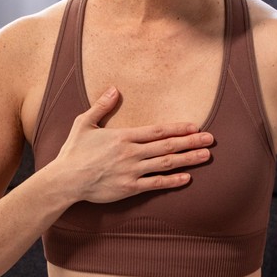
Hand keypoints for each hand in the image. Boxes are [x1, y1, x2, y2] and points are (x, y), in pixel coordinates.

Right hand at [54, 86, 213, 204]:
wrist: (65, 180)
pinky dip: (172, 181)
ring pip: (166, 164)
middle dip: (191, 142)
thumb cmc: (73, 152)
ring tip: (206, 156)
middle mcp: (131, 153)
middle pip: (168, 146)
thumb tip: (114, 88)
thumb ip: (101, 106)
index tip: (195, 126)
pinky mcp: (129, 188)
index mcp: (123, 136)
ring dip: (188, 159)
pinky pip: (156, 183)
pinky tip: (187, 178)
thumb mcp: (84, 123)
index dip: (178, 128)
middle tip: (211, 139)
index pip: (157, 131)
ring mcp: (132, 171)